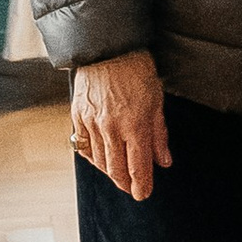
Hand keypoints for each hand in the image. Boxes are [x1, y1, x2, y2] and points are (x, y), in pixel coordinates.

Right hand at [71, 50, 172, 200]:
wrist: (108, 48)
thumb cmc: (137, 70)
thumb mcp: (157, 100)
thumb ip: (159, 135)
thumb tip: (164, 161)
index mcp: (136, 125)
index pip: (138, 167)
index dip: (142, 185)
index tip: (144, 194)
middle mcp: (112, 128)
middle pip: (116, 170)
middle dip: (125, 184)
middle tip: (132, 189)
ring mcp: (92, 124)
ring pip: (99, 162)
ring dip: (110, 173)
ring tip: (119, 176)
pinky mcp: (77, 117)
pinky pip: (84, 147)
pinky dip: (93, 158)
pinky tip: (100, 159)